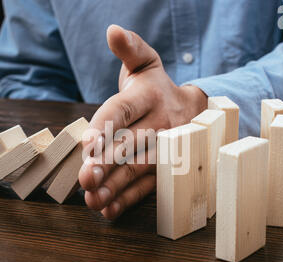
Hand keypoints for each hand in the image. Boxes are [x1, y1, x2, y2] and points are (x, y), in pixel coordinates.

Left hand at [79, 24, 206, 219]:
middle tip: (87, 177)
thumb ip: (129, 48)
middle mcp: (160, 123)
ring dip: (116, 187)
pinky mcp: (165, 169)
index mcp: (149, 96)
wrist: (196, 109)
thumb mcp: (146, 62)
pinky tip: (109, 210)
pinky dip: (128, 200)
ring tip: (94, 200)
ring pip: (139, 169)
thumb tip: (112, 30)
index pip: (124, 109)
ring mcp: (164, 149)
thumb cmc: (157, 87)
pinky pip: (148, 186)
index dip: (105, 124)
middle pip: (131, 144)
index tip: (87, 142)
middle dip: (108, 162)